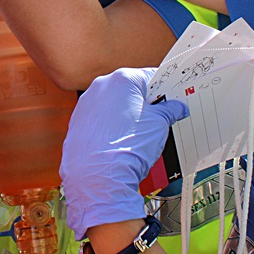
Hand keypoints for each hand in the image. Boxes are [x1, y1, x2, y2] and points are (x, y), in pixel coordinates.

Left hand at [60, 67, 188, 238]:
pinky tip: (120, 143)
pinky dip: (111, 127)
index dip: (165, 89)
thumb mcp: (159, 124)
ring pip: (114, 105)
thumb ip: (170, 110)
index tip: (172, 100)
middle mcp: (101, 86)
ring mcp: (86, 104)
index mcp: (122, 79)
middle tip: (159, 120)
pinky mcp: (77, 123)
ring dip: (127, 116)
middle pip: (130, 90)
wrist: (97, 176)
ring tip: (139, 136)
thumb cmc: (128, 146)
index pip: (150, 76)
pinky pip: (100, 120)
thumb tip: (176, 108)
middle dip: (145, 104)